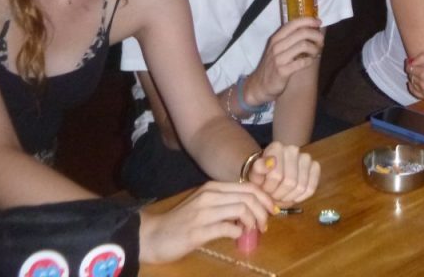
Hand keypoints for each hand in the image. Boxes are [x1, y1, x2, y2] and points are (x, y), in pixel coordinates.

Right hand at [138, 181, 273, 262]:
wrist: (152, 235)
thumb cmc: (180, 222)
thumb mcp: (204, 206)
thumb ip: (225, 204)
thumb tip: (250, 211)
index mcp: (212, 188)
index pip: (248, 186)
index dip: (264, 198)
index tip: (271, 210)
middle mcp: (209, 195)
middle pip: (248, 196)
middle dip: (263, 210)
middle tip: (265, 224)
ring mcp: (203, 212)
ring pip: (241, 208)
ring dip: (253, 221)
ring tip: (253, 231)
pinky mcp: (198, 231)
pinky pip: (228, 227)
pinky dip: (238, 232)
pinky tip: (237, 236)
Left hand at [246, 141, 319, 205]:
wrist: (270, 175)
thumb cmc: (262, 176)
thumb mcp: (255, 174)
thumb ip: (259, 168)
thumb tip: (271, 162)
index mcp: (276, 148)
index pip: (276, 175)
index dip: (269, 188)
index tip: (264, 189)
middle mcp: (293, 149)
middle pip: (290, 182)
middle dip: (279, 194)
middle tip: (273, 195)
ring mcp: (306, 157)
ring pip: (301, 187)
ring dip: (290, 197)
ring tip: (281, 195)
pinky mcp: (315, 167)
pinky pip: (311, 188)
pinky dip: (301, 197)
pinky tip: (292, 196)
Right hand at [247, 17, 323, 102]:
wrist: (260, 85)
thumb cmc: (273, 65)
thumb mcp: (278, 49)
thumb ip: (291, 39)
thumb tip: (311, 29)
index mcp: (276, 38)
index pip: (293, 23)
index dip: (308, 21)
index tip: (319, 22)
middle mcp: (276, 46)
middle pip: (302, 33)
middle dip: (316, 36)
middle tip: (321, 42)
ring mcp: (279, 58)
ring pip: (304, 46)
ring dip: (315, 49)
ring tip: (316, 53)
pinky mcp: (282, 71)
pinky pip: (302, 62)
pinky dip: (310, 60)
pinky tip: (310, 61)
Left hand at [406, 53, 423, 99]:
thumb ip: (422, 58)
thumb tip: (411, 61)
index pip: (409, 68)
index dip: (409, 63)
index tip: (410, 61)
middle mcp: (423, 84)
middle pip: (410, 76)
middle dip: (411, 70)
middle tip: (415, 66)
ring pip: (412, 84)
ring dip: (412, 78)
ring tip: (418, 74)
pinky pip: (415, 93)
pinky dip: (412, 88)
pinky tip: (414, 84)